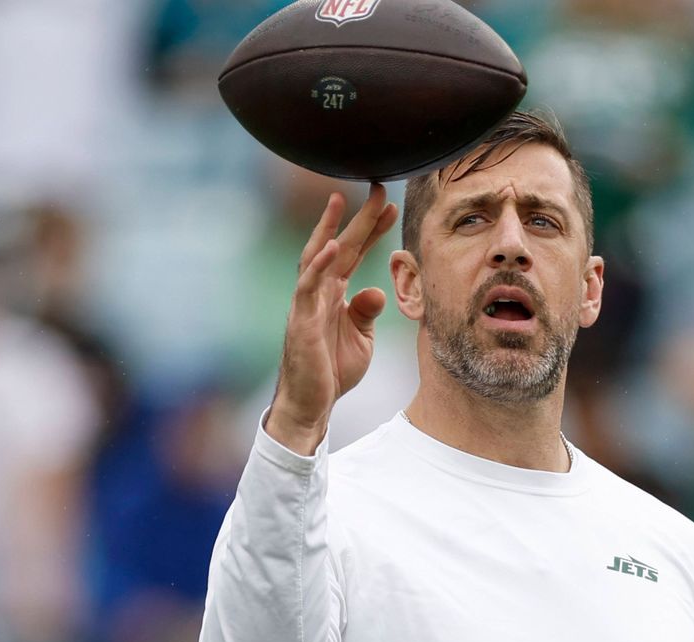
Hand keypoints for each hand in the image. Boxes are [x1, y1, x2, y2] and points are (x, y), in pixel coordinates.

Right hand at [265, 183, 398, 453]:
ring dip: (331, 227)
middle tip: (377, 187)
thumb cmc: (332, 370)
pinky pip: (308, 285)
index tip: (390, 205)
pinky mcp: (302, 319)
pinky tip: (332, 245)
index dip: (372, 229)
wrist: (311, 403)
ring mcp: (307, 302)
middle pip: (340, 244)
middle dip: (358, 217)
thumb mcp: (361, 338)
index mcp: (335, 292)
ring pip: (318, 256)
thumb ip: (367, 311)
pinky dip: (320, 264)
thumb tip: (376, 290)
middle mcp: (319, 291)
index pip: (355, 252)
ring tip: (342, 200)